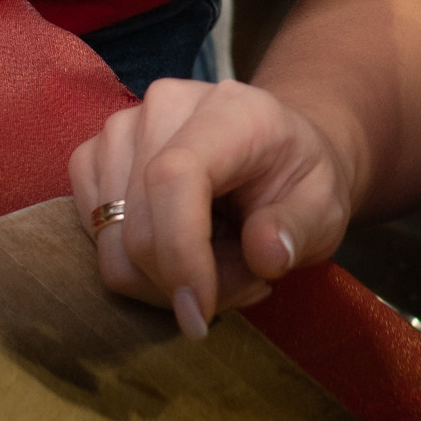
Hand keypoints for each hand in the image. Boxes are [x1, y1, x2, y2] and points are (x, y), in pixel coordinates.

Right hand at [69, 78, 356, 337]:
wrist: (277, 150)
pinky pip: (96, 240)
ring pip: (113, 245)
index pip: (175, 176)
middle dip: (187, 282)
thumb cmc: (299, 179)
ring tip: (219, 262)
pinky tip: (184, 249)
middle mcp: (165, 106)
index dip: (180, 253)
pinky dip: (138, 267)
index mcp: (230, 109)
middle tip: (244, 282)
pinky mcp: (95, 156)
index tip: (201, 314)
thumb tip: (267, 253)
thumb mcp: (325, 206)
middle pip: (138, 226)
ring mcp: (122, 127)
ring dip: (165, 279)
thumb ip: (300, 228)